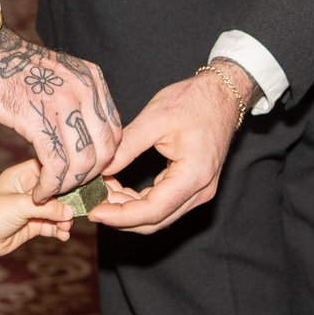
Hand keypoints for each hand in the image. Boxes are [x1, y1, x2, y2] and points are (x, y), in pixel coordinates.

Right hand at [0, 26, 121, 198]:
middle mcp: (84, 90)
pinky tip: (39, 192)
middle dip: (89, 177)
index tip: (85, 174)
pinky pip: (55, 164)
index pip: (115, 131)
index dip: (104, 160)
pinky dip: (49, 186)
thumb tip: (83, 134)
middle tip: (70, 188)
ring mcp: (63, 104)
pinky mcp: (38, 118)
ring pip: (82, 162)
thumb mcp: (57, 76)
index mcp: (92, 79)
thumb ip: (76, 100)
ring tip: (51, 192)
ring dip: (68, 186)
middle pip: (105, 150)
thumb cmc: (12, 67)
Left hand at [0, 160, 78, 258]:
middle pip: (56, 190)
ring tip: (66, 226)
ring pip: (56, 210)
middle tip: (77, 209)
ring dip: (64, 218)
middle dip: (68, 201)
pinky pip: (52, 225)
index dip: (62, 174)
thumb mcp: (19, 206)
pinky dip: (59, 230)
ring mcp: (31, 208)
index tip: (78, 181)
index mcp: (21, 175)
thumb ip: (47, 207)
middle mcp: (28, 190)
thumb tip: (70, 211)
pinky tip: (63, 235)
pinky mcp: (32, 224)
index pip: (47, 168)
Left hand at [89, 61, 254, 235]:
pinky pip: (163, 203)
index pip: (152, 211)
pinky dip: (138, 200)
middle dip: (120, 215)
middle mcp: (200, 191)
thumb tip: (100, 169)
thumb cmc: (193, 101)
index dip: (120, 216)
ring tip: (101, 189)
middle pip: (155, 221)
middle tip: (91, 201)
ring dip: (128, 208)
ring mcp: (199, 191)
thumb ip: (127, 147)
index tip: (93, 211)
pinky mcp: (192, 186)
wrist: (222, 94)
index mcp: (193, 176)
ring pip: (158, 215)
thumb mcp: (155, 118)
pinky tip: (117, 185)